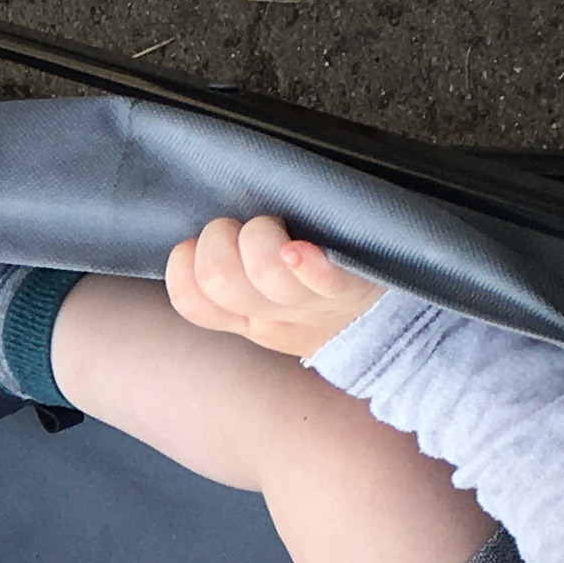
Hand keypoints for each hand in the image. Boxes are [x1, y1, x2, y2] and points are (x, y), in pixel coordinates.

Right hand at [165, 214, 383, 363]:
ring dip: (260, 235)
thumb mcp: (265, 307)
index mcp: (244, 316)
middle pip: (219, 279)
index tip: (201, 245)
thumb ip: (232, 276)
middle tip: (244, 229)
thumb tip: (197, 235)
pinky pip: (324, 278)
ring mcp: (308, 303)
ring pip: (262, 272)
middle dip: (220, 238)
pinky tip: (297, 250)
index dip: (183, 265)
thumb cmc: (314, 304)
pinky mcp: (348, 287)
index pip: (190, 300)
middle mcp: (270, 314)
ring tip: (277, 227)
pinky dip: (307, 264)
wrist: (380, 335)